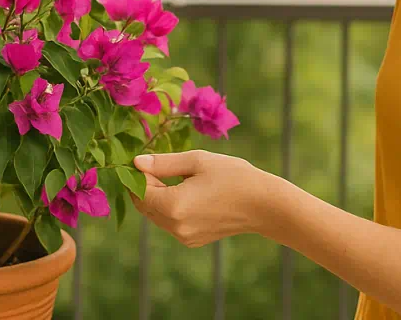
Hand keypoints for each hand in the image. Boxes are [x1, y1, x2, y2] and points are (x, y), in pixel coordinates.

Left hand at [130, 149, 272, 247]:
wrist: (263, 205)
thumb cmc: (233, 176)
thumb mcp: (197, 161)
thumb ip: (163, 163)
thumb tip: (136, 163)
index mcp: (173, 206)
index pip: (139, 191)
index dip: (139, 174)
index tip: (148, 159)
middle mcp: (174, 226)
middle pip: (144, 205)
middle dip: (145, 186)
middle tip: (160, 166)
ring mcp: (183, 237)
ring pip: (155, 215)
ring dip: (158, 197)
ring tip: (180, 178)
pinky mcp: (192, 240)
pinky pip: (170, 222)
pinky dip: (170, 208)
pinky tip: (189, 193)